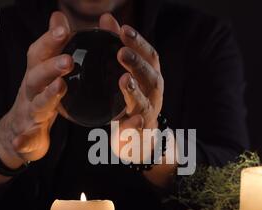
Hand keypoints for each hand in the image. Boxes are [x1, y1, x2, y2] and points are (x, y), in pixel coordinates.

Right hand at [0, 12, 72, 169]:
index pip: (39, 54)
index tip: (64, 27)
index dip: (49, 40)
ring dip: (48, 96)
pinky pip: (24, 139)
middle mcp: (30, 92)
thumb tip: (59, 16)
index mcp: (36, 75)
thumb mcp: (43, 72)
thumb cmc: (36, 98)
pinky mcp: (27, 136)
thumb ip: (52, 47)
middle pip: (37, 77)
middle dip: (51, 67)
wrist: (14, 135)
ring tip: (60, 87)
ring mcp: (28, 114)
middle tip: (69, 59)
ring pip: (37, 104)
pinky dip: (23, 140)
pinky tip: (21, 141)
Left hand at [99, 14, 163, 160]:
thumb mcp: (124, 71)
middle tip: (121, 52)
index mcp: (151, 77)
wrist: (137, 138)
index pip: (150, 56)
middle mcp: (154, 94)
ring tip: (124, 80)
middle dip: (138, 64)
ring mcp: (149, 115)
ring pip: (144, 103)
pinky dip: (134, 124)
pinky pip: (138, 130)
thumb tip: (107, 18)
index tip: (123, 29)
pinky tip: (130, 119)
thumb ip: (117, 47)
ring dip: (134, 91)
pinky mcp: (139, 134)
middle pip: (151, 77)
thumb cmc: (129, 99)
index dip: (139, 43)